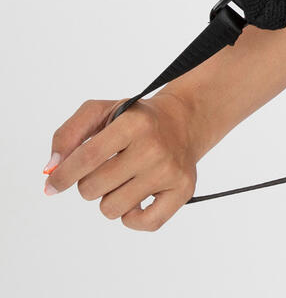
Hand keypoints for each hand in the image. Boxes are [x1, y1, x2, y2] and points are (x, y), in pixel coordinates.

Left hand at [45, 90, 200, 230]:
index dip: (63, 175)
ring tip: (124, 180)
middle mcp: (154, 146)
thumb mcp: (101, 111)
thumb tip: (52, 167)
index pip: (87, 157)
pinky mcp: (183, 189)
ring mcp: (170, 170)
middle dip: (88, 184)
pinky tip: (137, 198)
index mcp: (133, 122)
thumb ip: (69, 133)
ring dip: (109, 198)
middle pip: (93, 188)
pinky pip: (145, 223)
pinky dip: (133, 218)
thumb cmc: (134, 120)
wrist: (182, 122)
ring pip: (112, 209)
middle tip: (105, 170)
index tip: (52, 185)